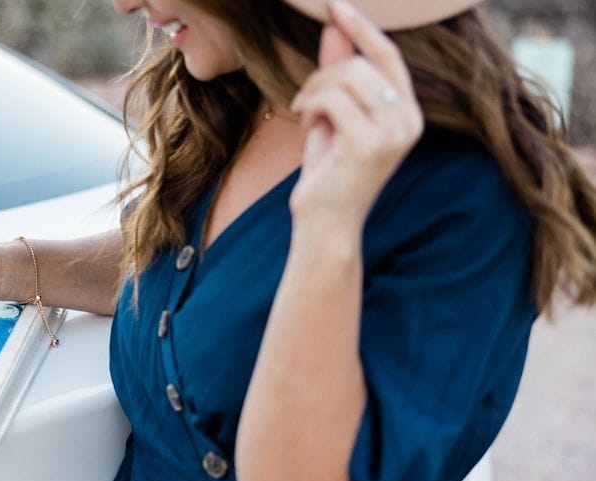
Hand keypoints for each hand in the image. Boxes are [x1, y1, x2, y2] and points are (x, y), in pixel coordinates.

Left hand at [289, 0, 423, 235]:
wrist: (325, 225)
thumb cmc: (328, 176)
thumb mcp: (332, 117)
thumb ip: (337, 74)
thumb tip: (335, 28)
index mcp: (408, 113)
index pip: (388, 56)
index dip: (363, 28)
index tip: (336, 5)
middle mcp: (409, 120)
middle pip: (363, 63)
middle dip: (325, 71)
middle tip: (304, 99)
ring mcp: (393, 132)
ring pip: (347, 76)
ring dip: (315, 89)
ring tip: (305, 113)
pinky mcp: (370, 142)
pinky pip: (333, 98)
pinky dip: (311, 106)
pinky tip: (307, 126)